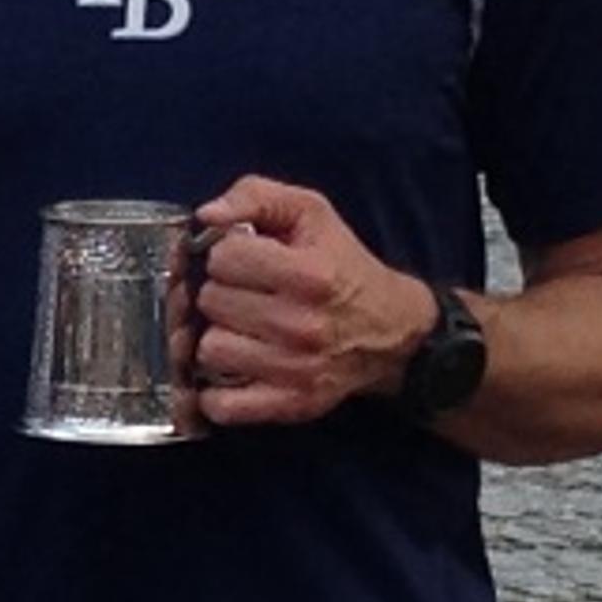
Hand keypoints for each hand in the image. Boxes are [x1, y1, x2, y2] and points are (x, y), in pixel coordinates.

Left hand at [189, 176, 428, 427]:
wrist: (394, 332)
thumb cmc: (342, 265)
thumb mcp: (309, 212)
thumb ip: (254, 195)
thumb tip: (206, 215)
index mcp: (309, 274)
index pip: (222, 258)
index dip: (225, 254)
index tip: (243, 259)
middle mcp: (303, 325)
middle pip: (210, 303)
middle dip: (219, 293)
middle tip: (243, 294)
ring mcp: (296, 370)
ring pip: (209, 350)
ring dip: (217, 337)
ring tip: (241, 328)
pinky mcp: (291, 404)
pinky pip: (222, 406)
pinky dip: (216, 391)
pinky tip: (233, 369)